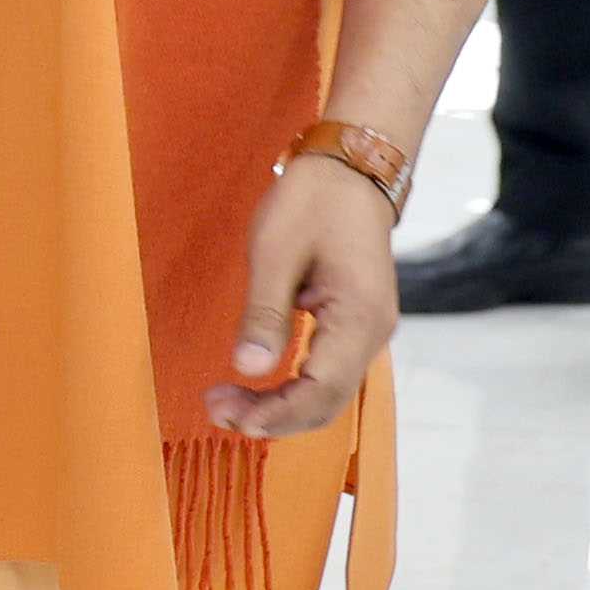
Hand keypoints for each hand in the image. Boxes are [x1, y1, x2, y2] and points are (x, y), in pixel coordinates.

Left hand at [208, 156, 398, 439]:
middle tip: (216, 412)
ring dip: (281, 407)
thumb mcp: (275, 253)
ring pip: (329, 392)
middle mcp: (373, 332)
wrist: (349, 171)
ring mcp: (367, 330)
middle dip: (275, 417)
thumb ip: (264, 313)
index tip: (232, 417)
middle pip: (328, 401)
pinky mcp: (354, 324)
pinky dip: (293, 389)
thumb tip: (248, 368)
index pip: (323, 389)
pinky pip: (327, 372)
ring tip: (228, 405)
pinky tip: (257, 388)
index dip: (279, 413)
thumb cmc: (311, 203)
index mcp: (359, 317)